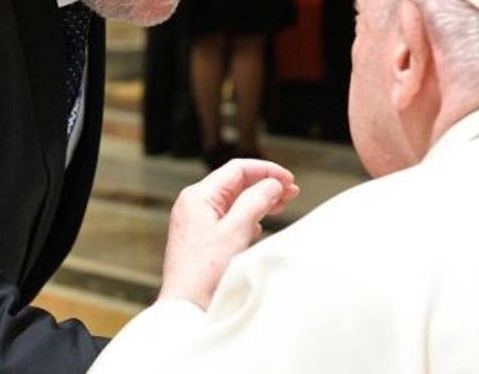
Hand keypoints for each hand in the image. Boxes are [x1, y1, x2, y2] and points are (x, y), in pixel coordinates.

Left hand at [158, 158, 299, 309]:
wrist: (186, 307)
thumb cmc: (205, 273)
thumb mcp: (237, 231)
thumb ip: (256, 201)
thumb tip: (272, 183)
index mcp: (198, 196)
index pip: (237, 169)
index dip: (267, 171)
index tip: (290, 180)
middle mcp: (194, 204)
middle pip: (236, 184)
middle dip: (265, 185)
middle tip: (292, 193)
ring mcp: (195, 221)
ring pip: (233, 201)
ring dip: (258, 201)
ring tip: (281, 205)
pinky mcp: (200, 238)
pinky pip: (227, 218)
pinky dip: (246, 218)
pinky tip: (258, 227)